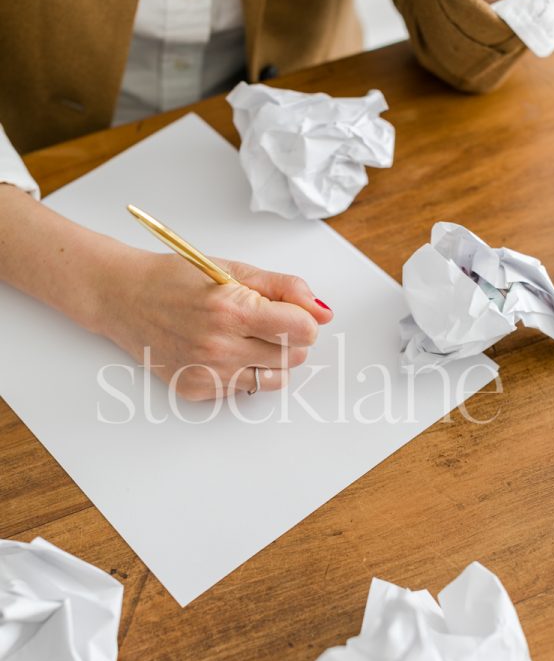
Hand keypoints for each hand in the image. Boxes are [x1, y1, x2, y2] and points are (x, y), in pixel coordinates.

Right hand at [100, 248, 333, 399]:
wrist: (123, 298)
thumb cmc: (177, 279)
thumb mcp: (234, 270)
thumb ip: (285, 288)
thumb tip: (323, 312)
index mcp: (232, 310)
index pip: (302, 330)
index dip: (304, 320)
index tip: (291, 312)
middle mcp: (220, 346)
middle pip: (294, 357)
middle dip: (289, 338)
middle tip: (263, 321)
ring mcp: (207, 373)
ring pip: (275, 379)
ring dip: (271, 359)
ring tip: (245, 337)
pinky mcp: (197, 390)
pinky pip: (244, 389)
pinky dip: (243, 371)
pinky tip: (220, 350)